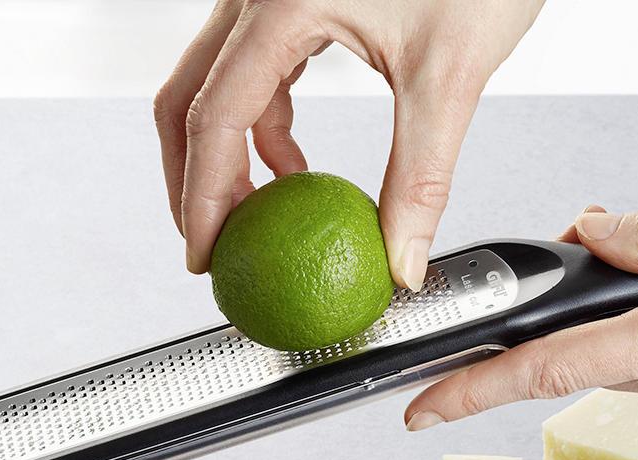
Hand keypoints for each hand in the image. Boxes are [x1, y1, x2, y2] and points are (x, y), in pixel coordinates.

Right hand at [155, 0, 544, 288]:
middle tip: (212, 243)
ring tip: (256, 216)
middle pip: (187, 99)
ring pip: (214, 83)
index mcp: (282, 4)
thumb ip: (420, 175)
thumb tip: (401, 256)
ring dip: (225, 155)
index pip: (212, 119)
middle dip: (192, 181)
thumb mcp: (450, 74)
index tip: (207, 253)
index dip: (201, 199)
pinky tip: (293, 167)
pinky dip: (262, 126)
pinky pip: (254, 70)